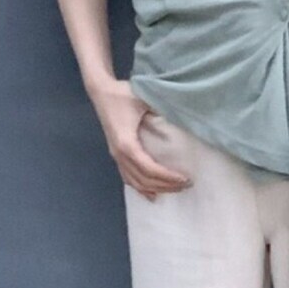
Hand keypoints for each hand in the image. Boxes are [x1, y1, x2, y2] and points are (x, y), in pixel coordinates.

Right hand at [89, 79, 192, 200]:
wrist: (101, 92)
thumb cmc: (123, 94)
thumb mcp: (144, 99)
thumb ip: (161, 108)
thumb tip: (182, 118)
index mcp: (127, 144)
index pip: (150, 169)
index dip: (167, 177)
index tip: (185, 178)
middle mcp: (120, 154)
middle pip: (144, 179)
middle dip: (166, 185)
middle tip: (186, 185)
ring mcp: (116, 156)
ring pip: (135, 182)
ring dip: (156, 188)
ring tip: (175, 190)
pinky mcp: (116, 155)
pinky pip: (128, 178)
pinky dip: (141, 188)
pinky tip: (152, 195)